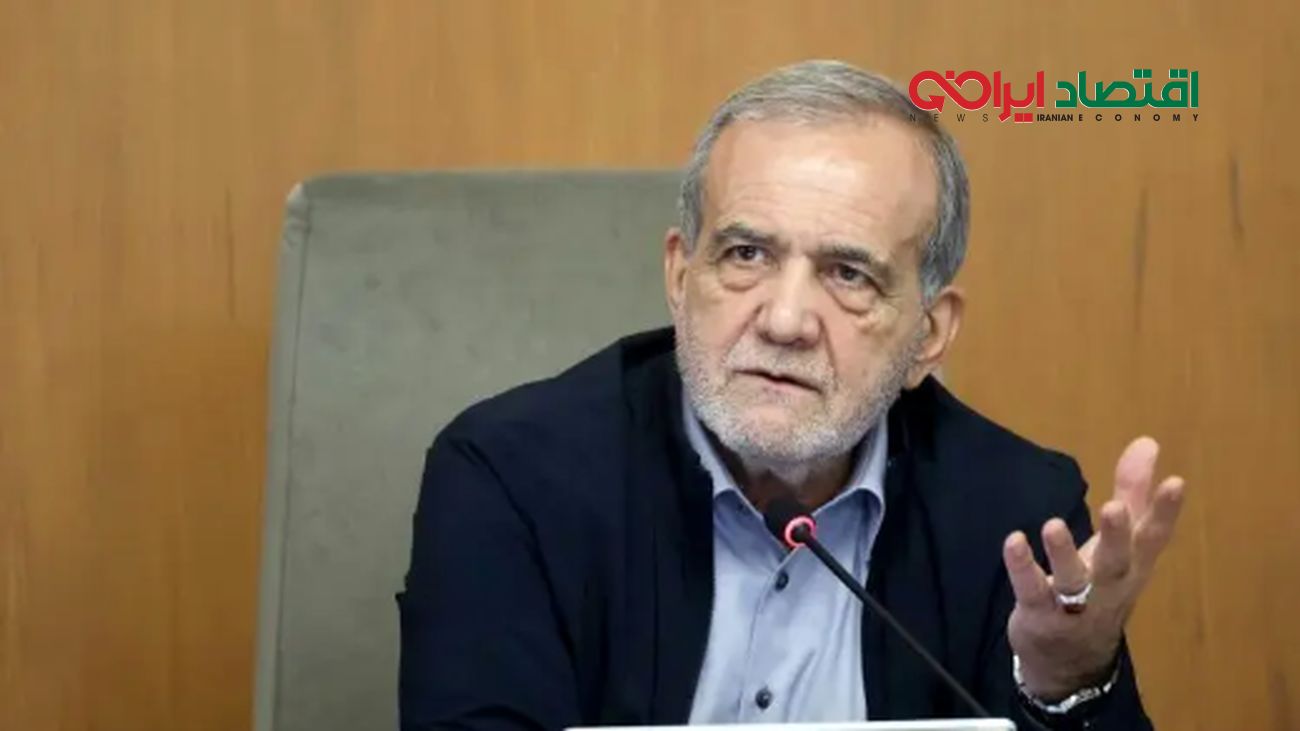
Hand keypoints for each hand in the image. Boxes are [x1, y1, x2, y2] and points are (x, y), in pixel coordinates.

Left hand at [1003, 436, 1185, 699]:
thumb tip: (1147, 443)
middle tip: (1113, 508)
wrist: (1071, 662)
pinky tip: (1014, 541)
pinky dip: (1023, 567)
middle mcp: (1109, 587)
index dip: (1166, 513)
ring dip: (1063, 553)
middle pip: (1117, 562)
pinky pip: (1031, 591)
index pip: (1154, 539)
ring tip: (1053, 525)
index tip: (1176, 482)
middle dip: (1117, 536)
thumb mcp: (1119, 546)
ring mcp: (1074, 606)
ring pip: (1072, 581)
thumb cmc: (1099, 590)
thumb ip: (1131, 493)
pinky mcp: (1040, 615)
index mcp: (1132, 568)